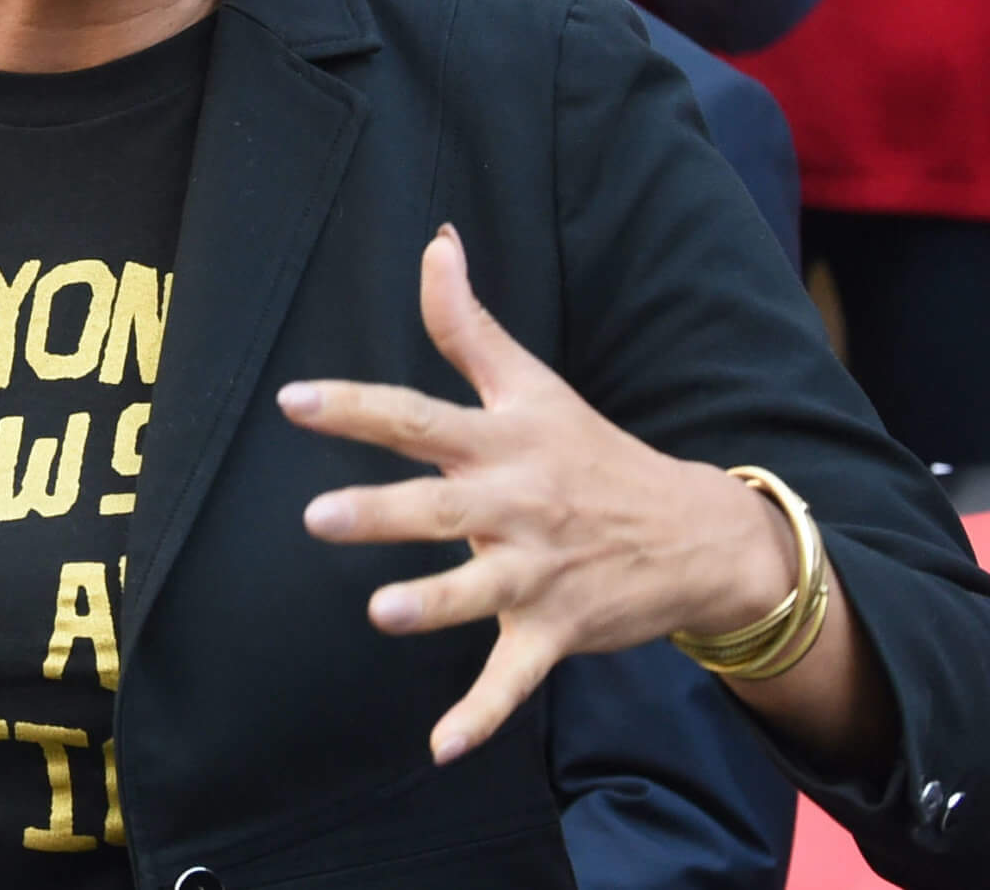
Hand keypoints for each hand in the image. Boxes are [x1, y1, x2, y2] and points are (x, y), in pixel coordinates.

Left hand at [280, 228, 799, 764]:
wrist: (696, 535)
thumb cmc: (592, 452)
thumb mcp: (535, 384)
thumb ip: (469, 323)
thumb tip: (435, 241)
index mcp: (504, 442)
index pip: (419, 416)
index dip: (356, 407)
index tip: (293, 401)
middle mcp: (517, 504)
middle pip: (440, 507)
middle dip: (383, 513)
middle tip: (318, 517)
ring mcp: (538, 571)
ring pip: (477, 593)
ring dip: (433, 606)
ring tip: (382, 612)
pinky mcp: (555, 630)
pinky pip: (514, 679)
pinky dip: (481, 716)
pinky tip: (439, 747)